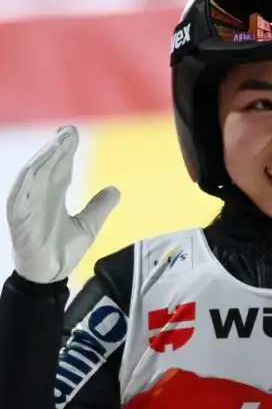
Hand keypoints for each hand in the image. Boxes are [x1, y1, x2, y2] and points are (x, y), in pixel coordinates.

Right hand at [6, 126, 119, 282]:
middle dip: (57, 148)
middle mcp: (38, 196)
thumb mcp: (88, 226)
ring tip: (59, 143)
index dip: (66, 150)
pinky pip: (22, 194)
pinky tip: (39, 167)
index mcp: (52, 196)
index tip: (74, 133)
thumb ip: (99, 207)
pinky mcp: (19, 217)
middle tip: (69, 131)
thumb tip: (115, 189)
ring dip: (45, 158)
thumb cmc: (63, 252)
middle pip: (47, 166)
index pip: (59, 167)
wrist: (50, 277)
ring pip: (34, 175)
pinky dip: (29, 180)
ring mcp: (27, 205)